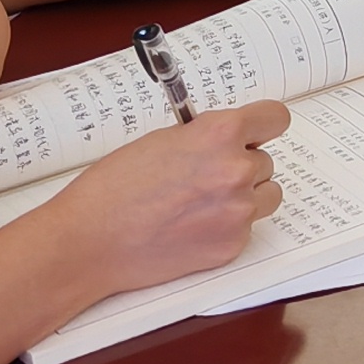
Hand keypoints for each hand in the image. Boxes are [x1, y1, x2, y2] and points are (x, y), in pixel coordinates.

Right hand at [40, 105, 289, 302]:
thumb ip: (205, 137)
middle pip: (265, 161)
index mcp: (220, 135)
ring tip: (200, 203)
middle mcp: (237, 171)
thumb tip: (228, 139)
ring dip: (243, 196)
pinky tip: (190, 228)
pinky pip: (246, 228)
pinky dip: (225, 227)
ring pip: (265, 195)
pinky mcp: (232, 245)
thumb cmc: (112, 190)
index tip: (256, 132)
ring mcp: (238, 211)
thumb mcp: (161, 141)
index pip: (275, 118)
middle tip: (202, 178)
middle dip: (240, 165)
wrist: (88, 242)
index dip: (263, 126)